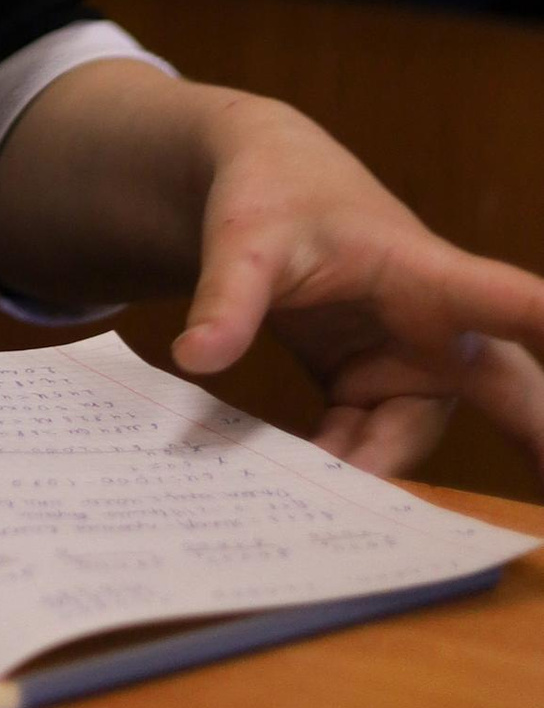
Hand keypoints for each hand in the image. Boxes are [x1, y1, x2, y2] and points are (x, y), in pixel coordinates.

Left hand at [175, 98, 543, 481]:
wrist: (261, 186)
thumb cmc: (276, 194)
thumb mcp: (245, 238)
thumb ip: (229, 297)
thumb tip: (197, 356)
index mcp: (429, 277)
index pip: (514, 306)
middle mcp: (439, 330)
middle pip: (511, 396)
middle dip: (541, 445)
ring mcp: (409, 366)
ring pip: (408, 442)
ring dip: (374, 479)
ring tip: (323, 520)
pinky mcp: (372, 389)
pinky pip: (364, 444)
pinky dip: (336, 469)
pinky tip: (299, 500)